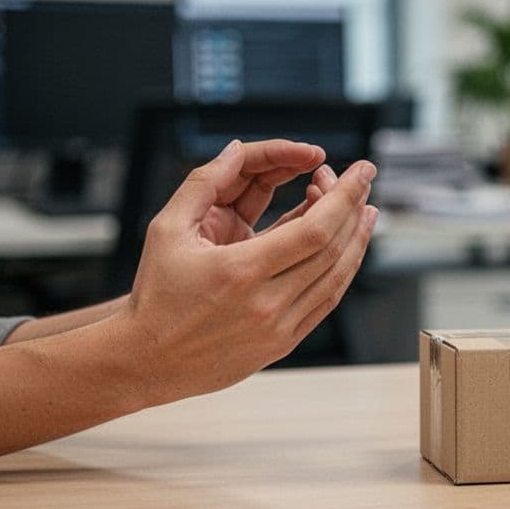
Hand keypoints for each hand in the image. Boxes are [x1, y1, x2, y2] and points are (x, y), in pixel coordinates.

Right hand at [120, 139, 377, 405]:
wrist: (144, 359)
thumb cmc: (155, 292)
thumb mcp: (166, 229)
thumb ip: (203, 183)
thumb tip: (237, 149)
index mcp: (240, 272)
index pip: (315, 230)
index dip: (345, 195)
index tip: (361, 170)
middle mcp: (266, 304)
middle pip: (333, 250)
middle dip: (354, 207)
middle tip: (363, 179)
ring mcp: (278, 329)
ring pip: (337, 278)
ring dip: (357, 239)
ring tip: (365, 209)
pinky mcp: (283, 344)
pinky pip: (326, 302)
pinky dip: (342, 270)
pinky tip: (347, 247)